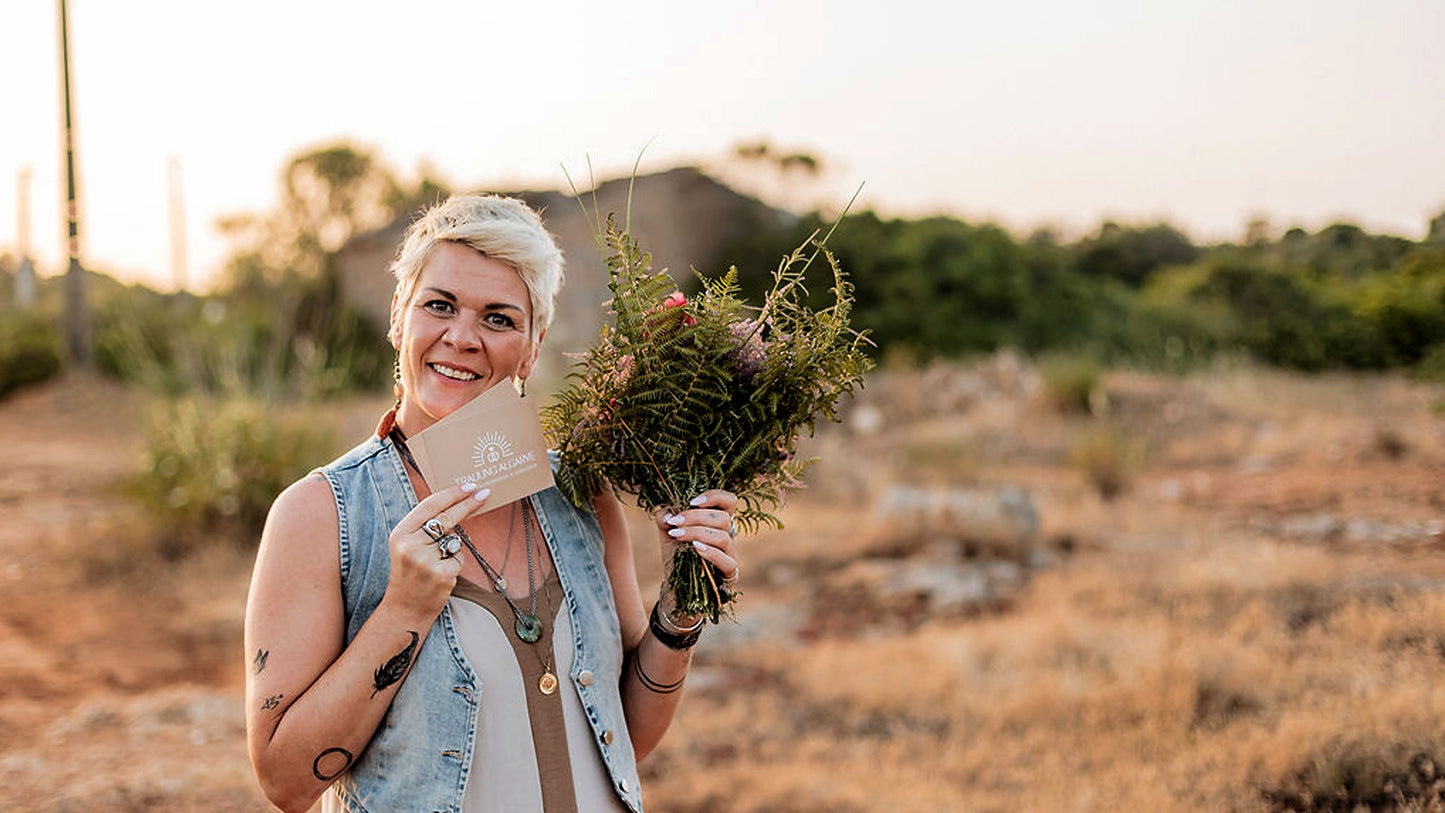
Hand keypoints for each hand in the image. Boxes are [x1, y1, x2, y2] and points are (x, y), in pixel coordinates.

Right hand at [382, 483, 491, 618]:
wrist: (405, 609)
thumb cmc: (410, 573)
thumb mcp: (407, 545)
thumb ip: (424, 526)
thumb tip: (454, 503)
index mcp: (400, 533)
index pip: (429, 506)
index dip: (451, 494)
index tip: (469, 486)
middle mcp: (410, 545)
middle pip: (446, 518)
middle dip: (467, 504)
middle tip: (484, 494)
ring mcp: (426, 560)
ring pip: (454, 540)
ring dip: (451, 549)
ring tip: (434, 564)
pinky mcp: (442, 573)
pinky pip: (459, 559)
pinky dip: (455, 564)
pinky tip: (441, 575)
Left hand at [657, 489, 740, 610]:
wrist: (676, 583)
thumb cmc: (677, 553)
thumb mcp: (668, 531)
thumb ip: (665, 517)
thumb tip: (667, 513)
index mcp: (718, 520)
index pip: (729, 501)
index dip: (715, 496)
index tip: (691, 501)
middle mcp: (728, 534)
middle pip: (723, 518)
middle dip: (696, 517)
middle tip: (674, 521)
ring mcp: (730, 554)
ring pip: (723, 537)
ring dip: (697, 533)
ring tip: (676, 535)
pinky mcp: (729, 573)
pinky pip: (727, 562)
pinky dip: (710, 553)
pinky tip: (694, 548)